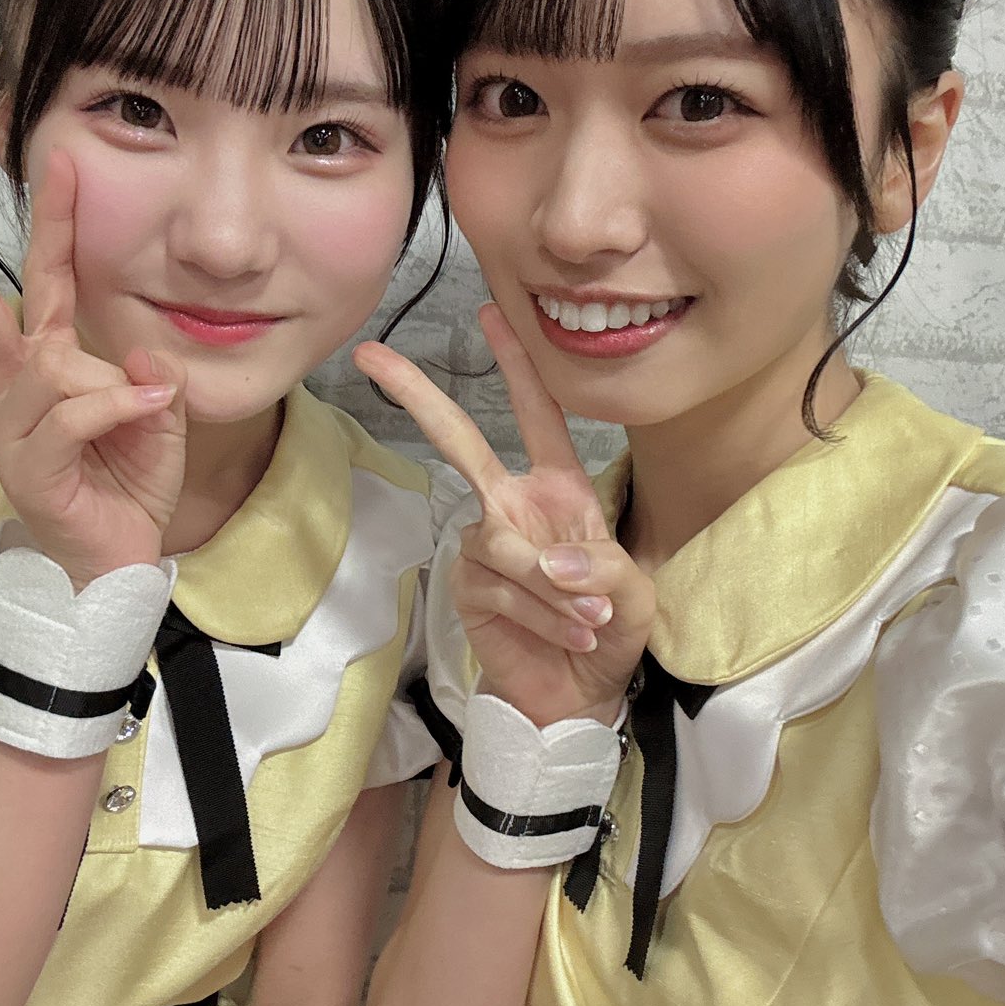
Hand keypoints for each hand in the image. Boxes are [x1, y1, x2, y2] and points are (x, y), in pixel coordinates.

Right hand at [0, 151, 186, 587]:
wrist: (118, 567)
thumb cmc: (128, 490)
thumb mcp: (159, 421)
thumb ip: (147, 376)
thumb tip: (135, 350)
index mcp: (44, 372)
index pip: (36, 288)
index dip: (49, 228)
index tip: (53, 165)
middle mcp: (13, 394)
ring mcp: (8, 431)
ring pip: (50, 365)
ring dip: (107, 380)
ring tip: (144, 409)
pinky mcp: (23, 467)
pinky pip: (69, 411)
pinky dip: (113, 405)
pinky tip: (142, 413)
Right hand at [354, 304, 652, 727]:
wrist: (580, 693)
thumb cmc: (612, 629)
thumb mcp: (633, 593)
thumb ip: (601, 566)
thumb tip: (551, 556)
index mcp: (557, 488)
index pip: (536, 414)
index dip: (516, 364)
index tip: (491, 312)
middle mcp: (513, 505)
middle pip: (458, 441)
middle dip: (417, 395)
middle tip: (371, 356)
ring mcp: (485, 544)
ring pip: (507, 545)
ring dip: (556, 590)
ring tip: (593, 624)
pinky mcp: (468, 586)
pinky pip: (502, 587)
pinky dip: (545, 616)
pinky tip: (571, 637)